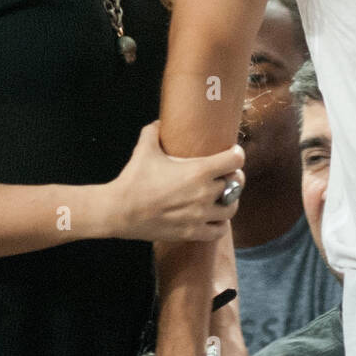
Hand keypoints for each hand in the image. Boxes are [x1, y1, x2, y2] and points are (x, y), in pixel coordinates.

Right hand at [102, 121, 242, 242]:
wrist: (119, 211)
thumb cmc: (133, 179)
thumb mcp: (145, 149)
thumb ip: (154, 131)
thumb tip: (159, 123)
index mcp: (199, 171)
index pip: (236, 160)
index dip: (236, 154)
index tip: (232, 154)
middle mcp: (204, 193)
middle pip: (236, 184)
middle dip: (233, 177)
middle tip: (226, 176)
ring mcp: (199, 215)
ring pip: (231, 208)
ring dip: (229, 201)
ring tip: (222, 198)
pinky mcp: (191, 232)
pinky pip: (218, 231)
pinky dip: (219, 224)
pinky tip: (213, 218)